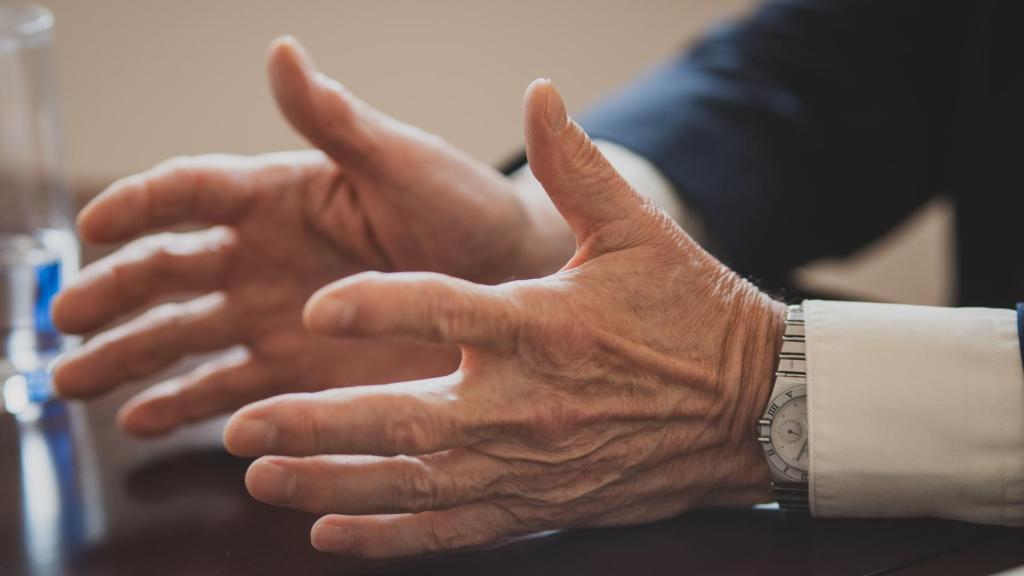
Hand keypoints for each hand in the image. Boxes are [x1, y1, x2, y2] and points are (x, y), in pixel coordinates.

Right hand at [51, 37, 570, 435]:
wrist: (512, 283)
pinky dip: (185, 407)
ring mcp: (278, 316)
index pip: (192, 192)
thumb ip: (335, 123)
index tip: (90, 226)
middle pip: (167, 274)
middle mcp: (266, 256)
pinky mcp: (303, 371)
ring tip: (73, 386)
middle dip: (111, 298)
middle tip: (61, 324)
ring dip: (128, 361)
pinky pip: (230, 390)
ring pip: (184, 339)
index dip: (139, 206)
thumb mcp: (401, 163)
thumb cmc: (464, 209)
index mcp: (283, 194)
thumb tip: (282, 49)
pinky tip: (144, 424)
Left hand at [225, 80, 785, 557]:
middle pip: (402, 419)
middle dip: (315, 425)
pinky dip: (391, 536)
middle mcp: (527, 402)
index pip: (439, 311)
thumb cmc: (690, 314)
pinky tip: (333, 534)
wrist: (754, 406)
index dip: (372, 306)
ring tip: (260, 480)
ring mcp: (530, 463)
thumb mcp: (635, 230)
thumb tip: (540, 92)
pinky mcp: (541, 502)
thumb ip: (576, 165)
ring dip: (332, 484)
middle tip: (243, 427)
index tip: (318, 307)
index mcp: (543, 322)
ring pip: (414, 484)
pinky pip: (455, 529)